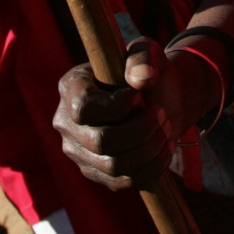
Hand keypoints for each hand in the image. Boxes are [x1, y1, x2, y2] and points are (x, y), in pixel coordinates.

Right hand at [54, 38, 190, 191]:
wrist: (159, 100)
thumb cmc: (147, 72)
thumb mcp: (148, 53)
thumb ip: (143, 57)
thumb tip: (140, 79)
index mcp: (71, 87)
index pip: (84, 108)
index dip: (116, 107)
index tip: (138, 96)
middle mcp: (67, 124)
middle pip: (100, 141)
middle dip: (141, 130)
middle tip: (161, 114)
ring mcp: (80, 153)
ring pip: (114, 166)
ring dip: (150, 148)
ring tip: (166, 127)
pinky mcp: (98, 174)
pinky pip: (125, 181)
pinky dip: (153, 165)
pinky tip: (165, 146)